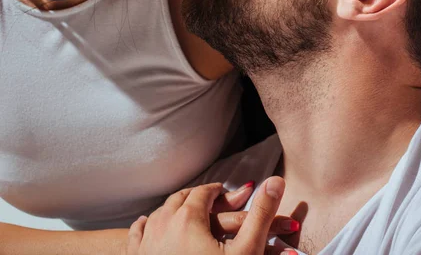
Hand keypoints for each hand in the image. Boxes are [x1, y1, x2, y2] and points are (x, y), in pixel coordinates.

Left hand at [127, 177, 295, 254]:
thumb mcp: (247, 250)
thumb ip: (261, 213)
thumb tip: (275, 181)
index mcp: (189, 218)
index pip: (204, 193)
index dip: (217, 190)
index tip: (225, 191)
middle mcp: (162, 225)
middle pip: (179, 199)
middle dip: (196, 196)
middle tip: (208, 198)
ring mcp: (146, 244)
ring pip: (158, 213)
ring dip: (174, 208)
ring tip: (185, 210)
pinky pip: (137, 234)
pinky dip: (145, 224)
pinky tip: (147, 223)